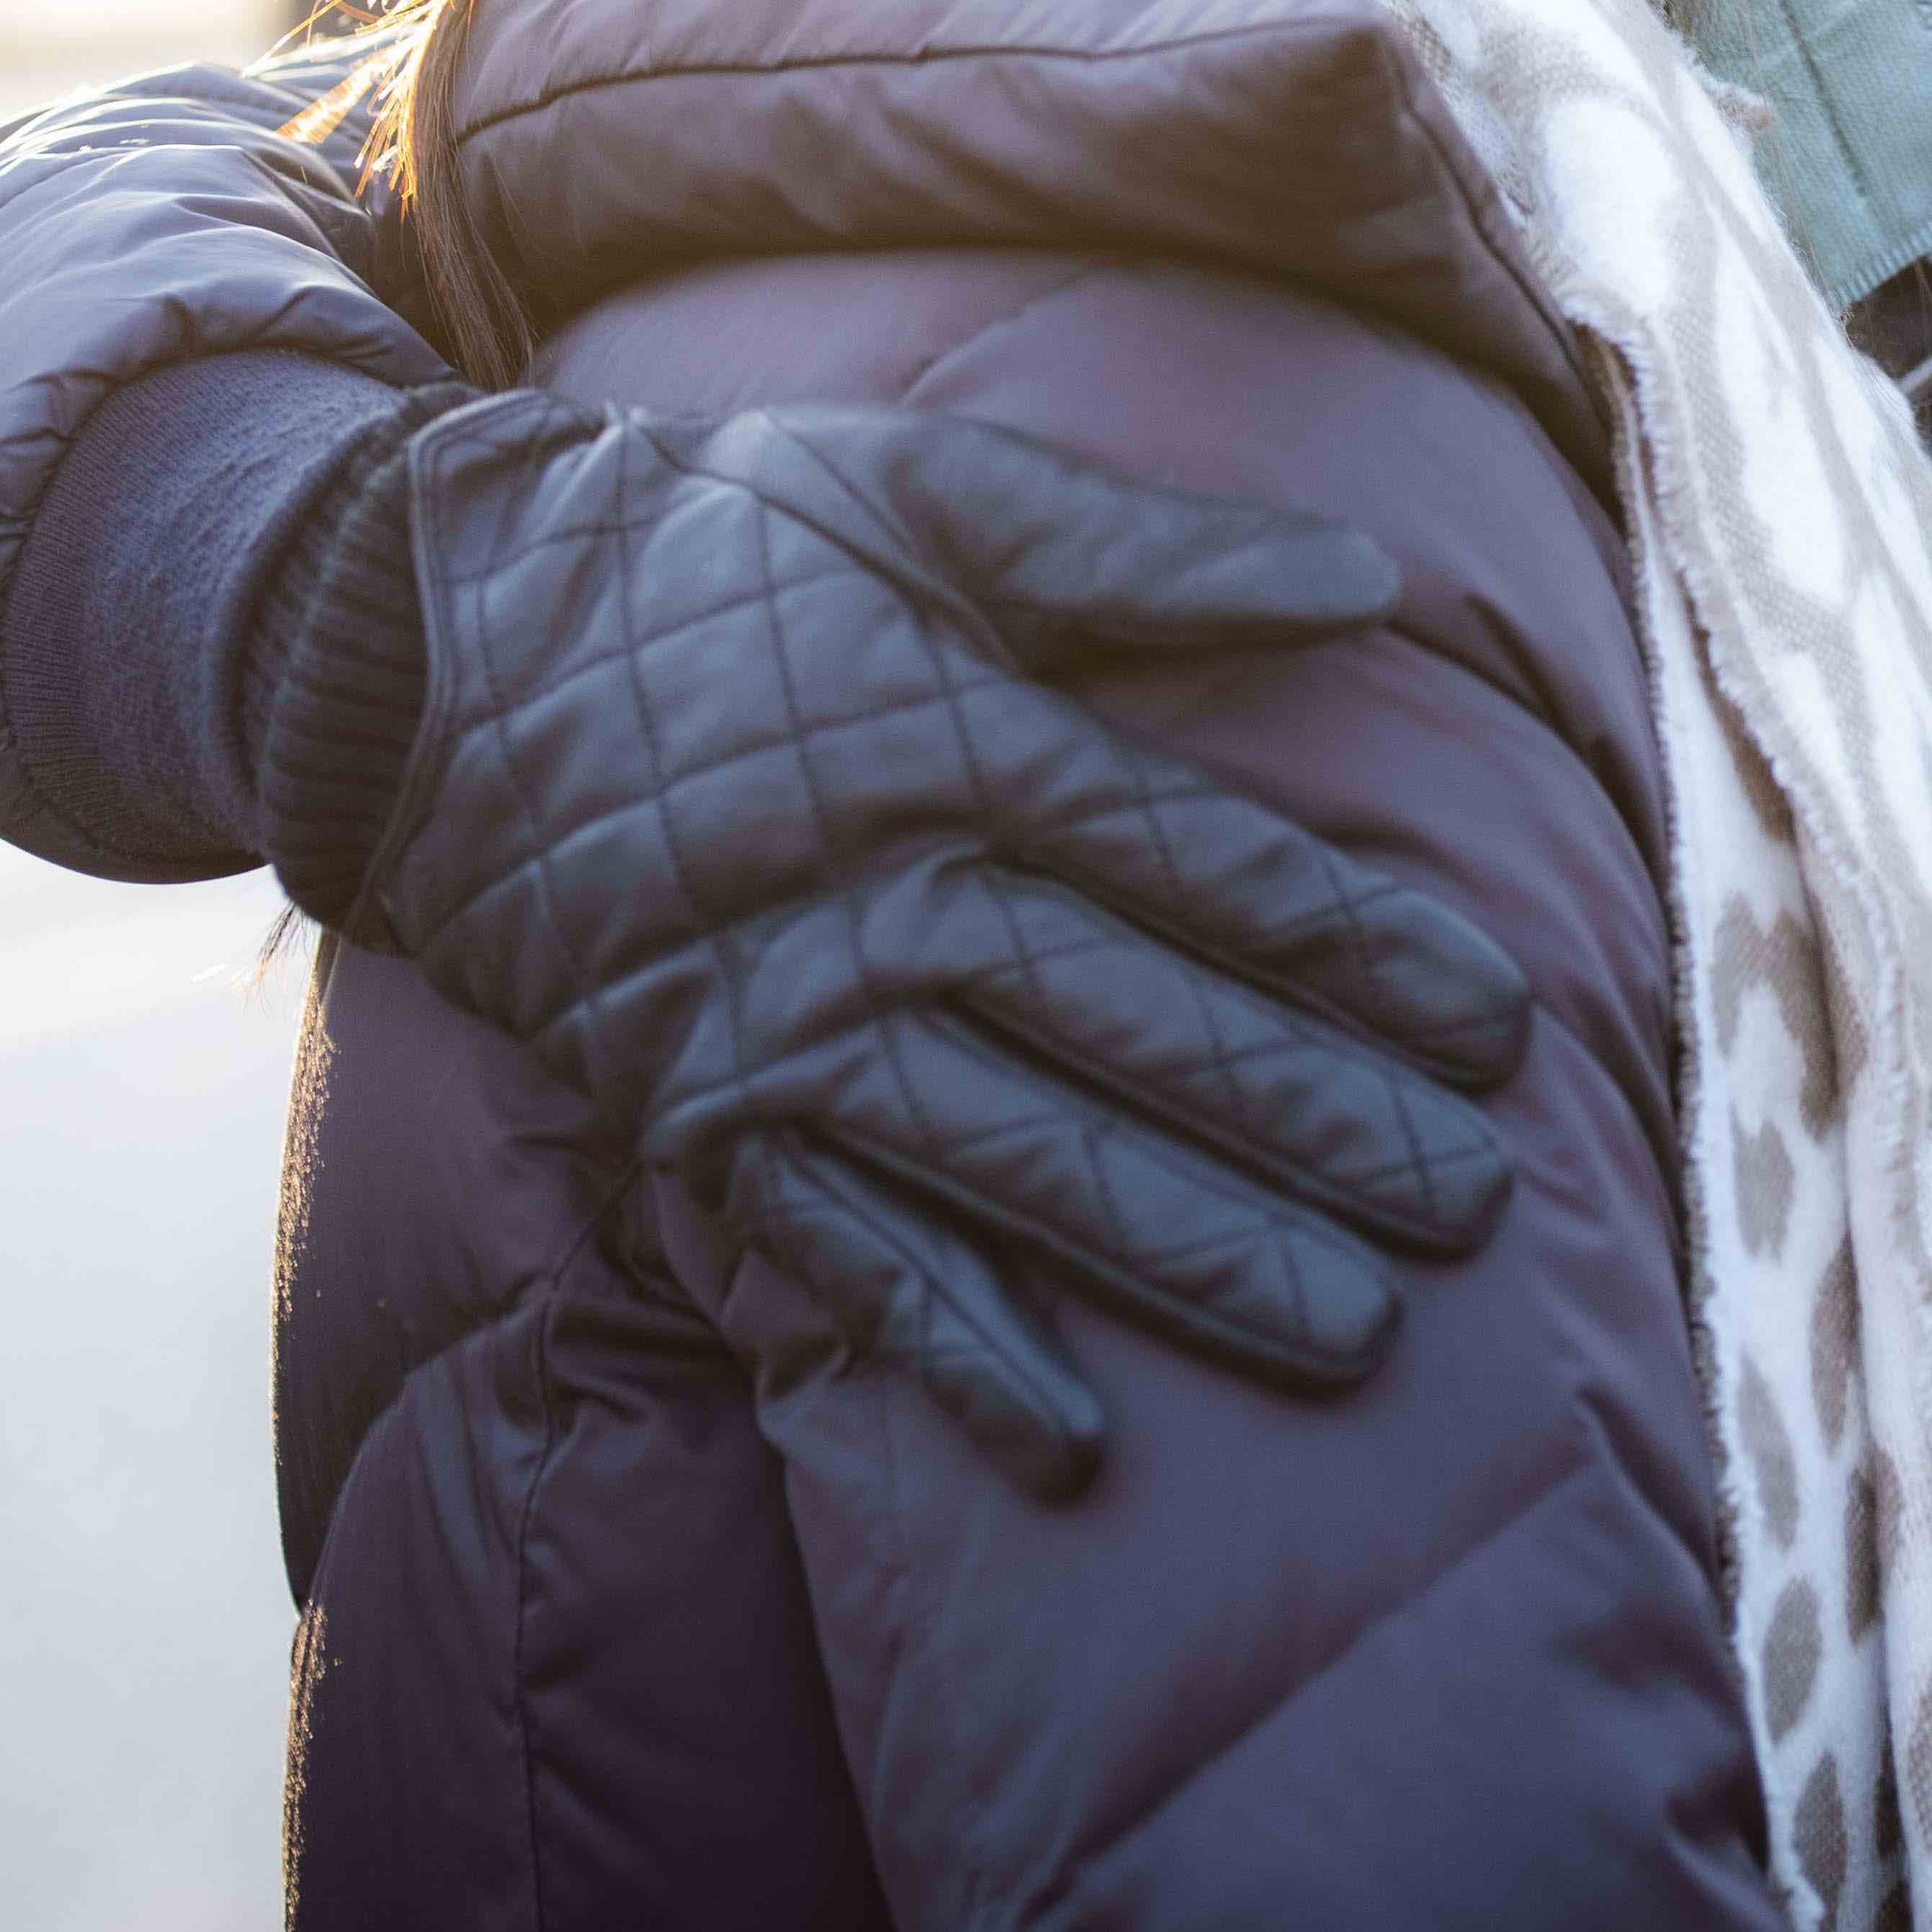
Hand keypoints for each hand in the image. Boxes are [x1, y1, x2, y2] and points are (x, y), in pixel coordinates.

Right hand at [255, 393, 1533, 1498]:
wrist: (428, 640)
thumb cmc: (711, 550)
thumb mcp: (924, 491)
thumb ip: (1145, 548)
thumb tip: (1368, 576)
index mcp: (967, 741)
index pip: (1214, 866)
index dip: (1365, 949)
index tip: (1503, 1023)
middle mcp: (892, 900)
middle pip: (1146, 1031)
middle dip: (1321, 1127)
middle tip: (1479, 1210)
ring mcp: (790, 1024)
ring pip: (1028, 1161)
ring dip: (1190, 1257)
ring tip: (1349, 1338)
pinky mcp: (697, 1115)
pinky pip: (840, 1256)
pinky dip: (952, 1350)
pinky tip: (1070, 1440)